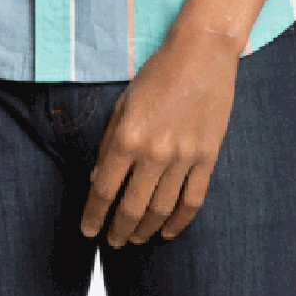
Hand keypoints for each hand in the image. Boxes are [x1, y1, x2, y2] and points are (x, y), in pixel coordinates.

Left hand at [80, 25, 240, 246]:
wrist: (201, 53)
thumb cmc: (158, 72)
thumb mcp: (124, 103)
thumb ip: (110, 142)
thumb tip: (97, 176)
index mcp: (128, 136)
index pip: (104, 189)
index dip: (93, 214)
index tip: (88, 230)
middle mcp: (154, 152)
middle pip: (132, 207)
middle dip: (118, 229)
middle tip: (113, 242)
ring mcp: (183, 157)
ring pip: (161, 210)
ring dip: (145, 231)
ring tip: (136, 239)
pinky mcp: (207, 157)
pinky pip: (192, 200)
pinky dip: (179, 222)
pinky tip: (168, 231)